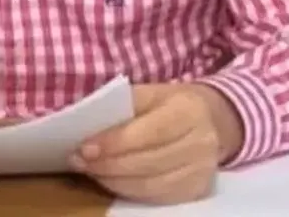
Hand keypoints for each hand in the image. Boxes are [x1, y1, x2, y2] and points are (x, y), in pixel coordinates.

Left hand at [71, 84, 240, 204]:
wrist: (210, 120)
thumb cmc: (170, 104)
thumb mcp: (151, 92)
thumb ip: (124, 105)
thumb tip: (86, 122)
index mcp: (189, 110)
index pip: (151, 131)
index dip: (116, 142)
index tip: (84, 147)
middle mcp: (201, 142)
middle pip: (149, 161)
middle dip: (108, 163)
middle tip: (78, 160)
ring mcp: (202, 171)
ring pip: (150, 184)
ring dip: (113, 179)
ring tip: (89, 170)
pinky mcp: (196, 190)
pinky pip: (155, 196)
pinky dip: (126, 189)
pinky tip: (109, 179)